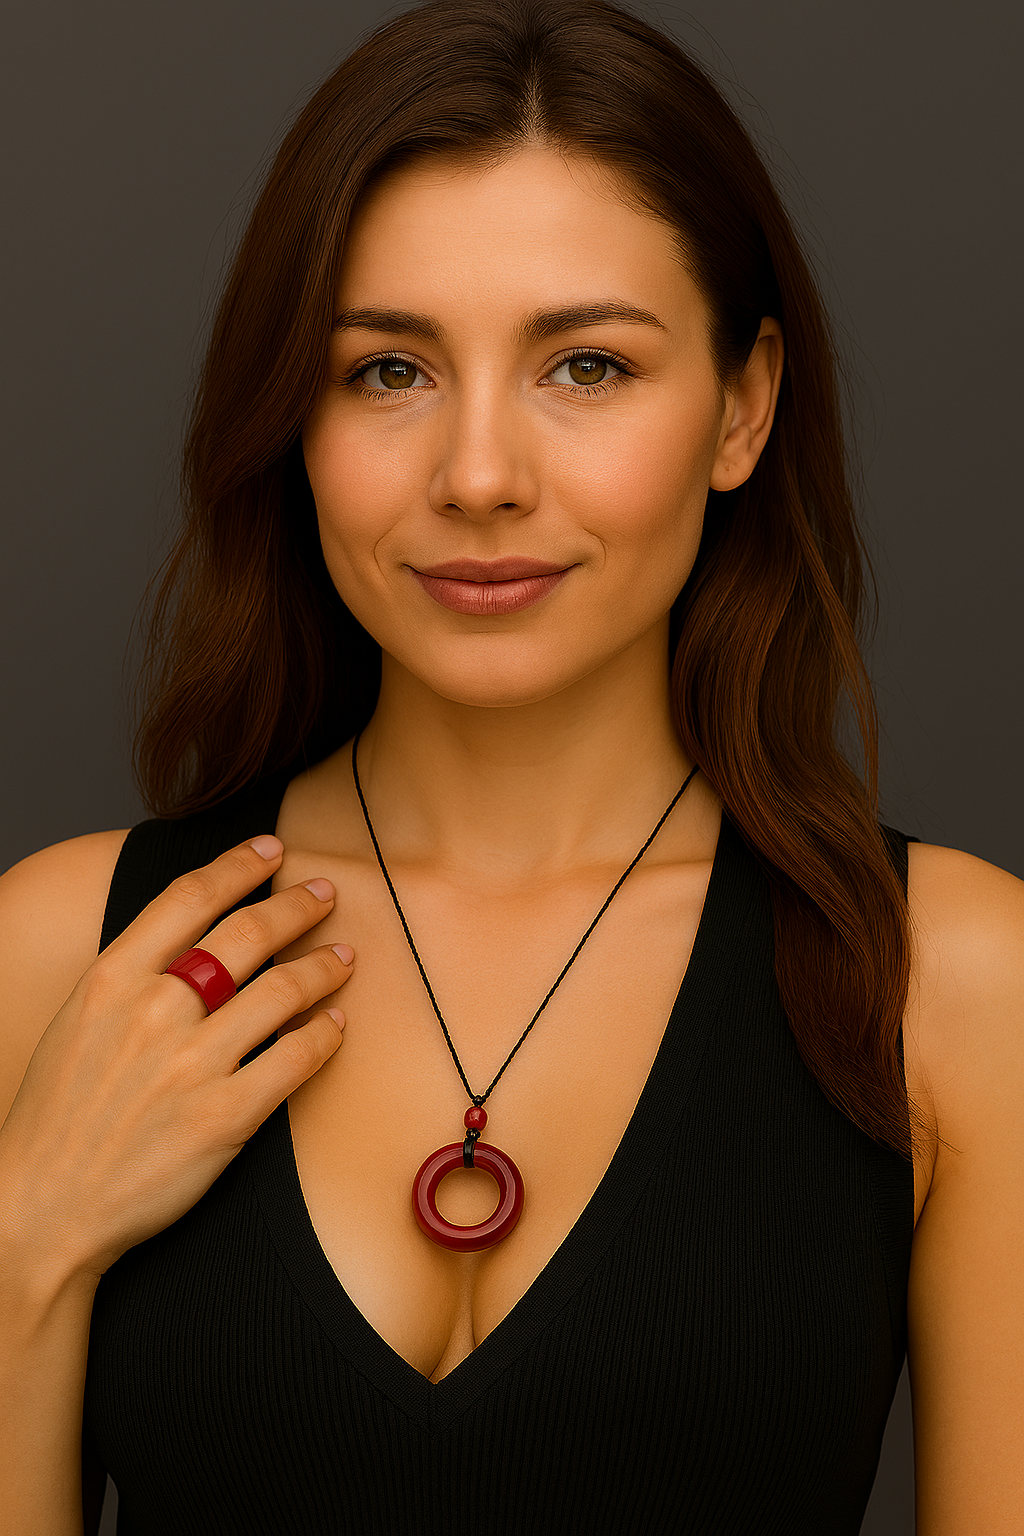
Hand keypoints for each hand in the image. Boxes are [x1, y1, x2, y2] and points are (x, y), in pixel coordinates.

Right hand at [0, 835, 351, 1285]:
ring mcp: (193, 1063)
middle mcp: (155, 1010)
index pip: (189, 897)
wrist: (44, 1207)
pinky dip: (326, 1033)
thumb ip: (131, 976)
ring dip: (323, 965)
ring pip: (283, 990)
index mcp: (111, 979)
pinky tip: (336, 1022)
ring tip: (343, 955)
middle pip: (247, 933)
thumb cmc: (57, 1117)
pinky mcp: (227, 1116)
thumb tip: (191, 937)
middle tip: (324, 894)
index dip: (240, 865)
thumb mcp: (76, 1021)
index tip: (271, 851)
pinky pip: (296, 1058)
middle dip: (296, 906)